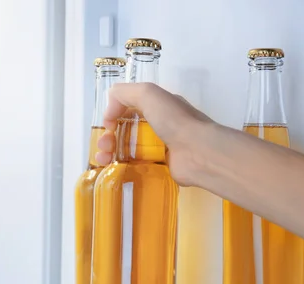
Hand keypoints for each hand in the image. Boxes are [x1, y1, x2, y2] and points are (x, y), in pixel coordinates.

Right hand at [96, 82, 213, 186]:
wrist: (199, 153)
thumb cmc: (175, 121)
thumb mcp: (148, 93)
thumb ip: (124, 93)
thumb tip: (110, 112)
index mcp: (157, 106)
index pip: (128, 107)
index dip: (113, 114)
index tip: (107, 125)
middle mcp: (159, 125)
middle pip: (125, 130)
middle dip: (108, 137)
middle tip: (104, 146)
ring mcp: (159, 148)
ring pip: (127, 149)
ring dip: (110, 152)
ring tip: (104, 159)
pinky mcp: (160, 167)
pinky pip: (136, 166)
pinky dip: (122, 168)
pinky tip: (113, 170)